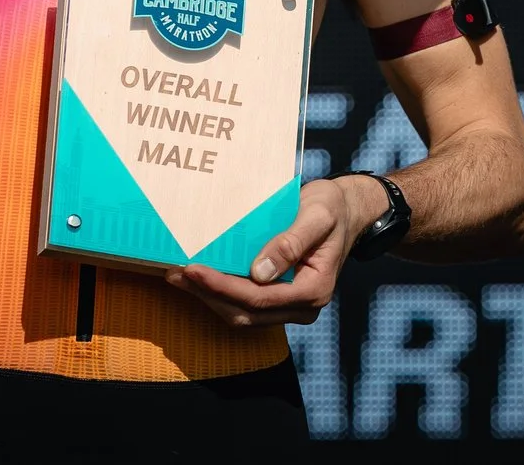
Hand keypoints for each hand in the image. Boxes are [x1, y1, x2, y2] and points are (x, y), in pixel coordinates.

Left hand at [166, 175, 380, 326]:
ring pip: (241, 314)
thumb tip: (258, 272)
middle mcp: (302, 307)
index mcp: (314, 290)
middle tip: (175, 273)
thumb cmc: (334, 209)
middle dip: (207, 295)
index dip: (222, 287)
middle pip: (245, 312)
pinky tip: (200, 278)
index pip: (259, 298)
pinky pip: (245, 304)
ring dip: (209, 297)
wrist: (348, 211)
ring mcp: (290, 307)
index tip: (193, 269)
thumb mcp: (318, 216)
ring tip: (178, 277)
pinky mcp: (279, 299)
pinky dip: (219, 294)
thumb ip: (290, 243)